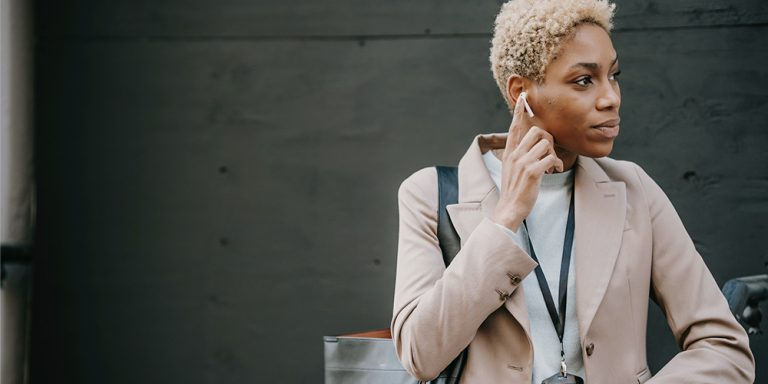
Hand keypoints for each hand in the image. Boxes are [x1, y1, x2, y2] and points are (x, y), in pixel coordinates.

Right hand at [492, 95, 563, 231]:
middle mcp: (514, 154)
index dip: (518, 112)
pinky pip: (550, 158)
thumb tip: (535, 145)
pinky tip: (554, 171)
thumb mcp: (511, 169)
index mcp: (509, 153)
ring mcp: (522, 162)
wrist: (509, 209)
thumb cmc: (514, 190)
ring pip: (546, 144)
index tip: (522, 99)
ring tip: (552, 166)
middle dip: (549, 140)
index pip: (514, 127)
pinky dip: (556, 164)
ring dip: (554, 155)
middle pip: (537, 131)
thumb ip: (519, 155)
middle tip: (550, 153)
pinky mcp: (532, 172)